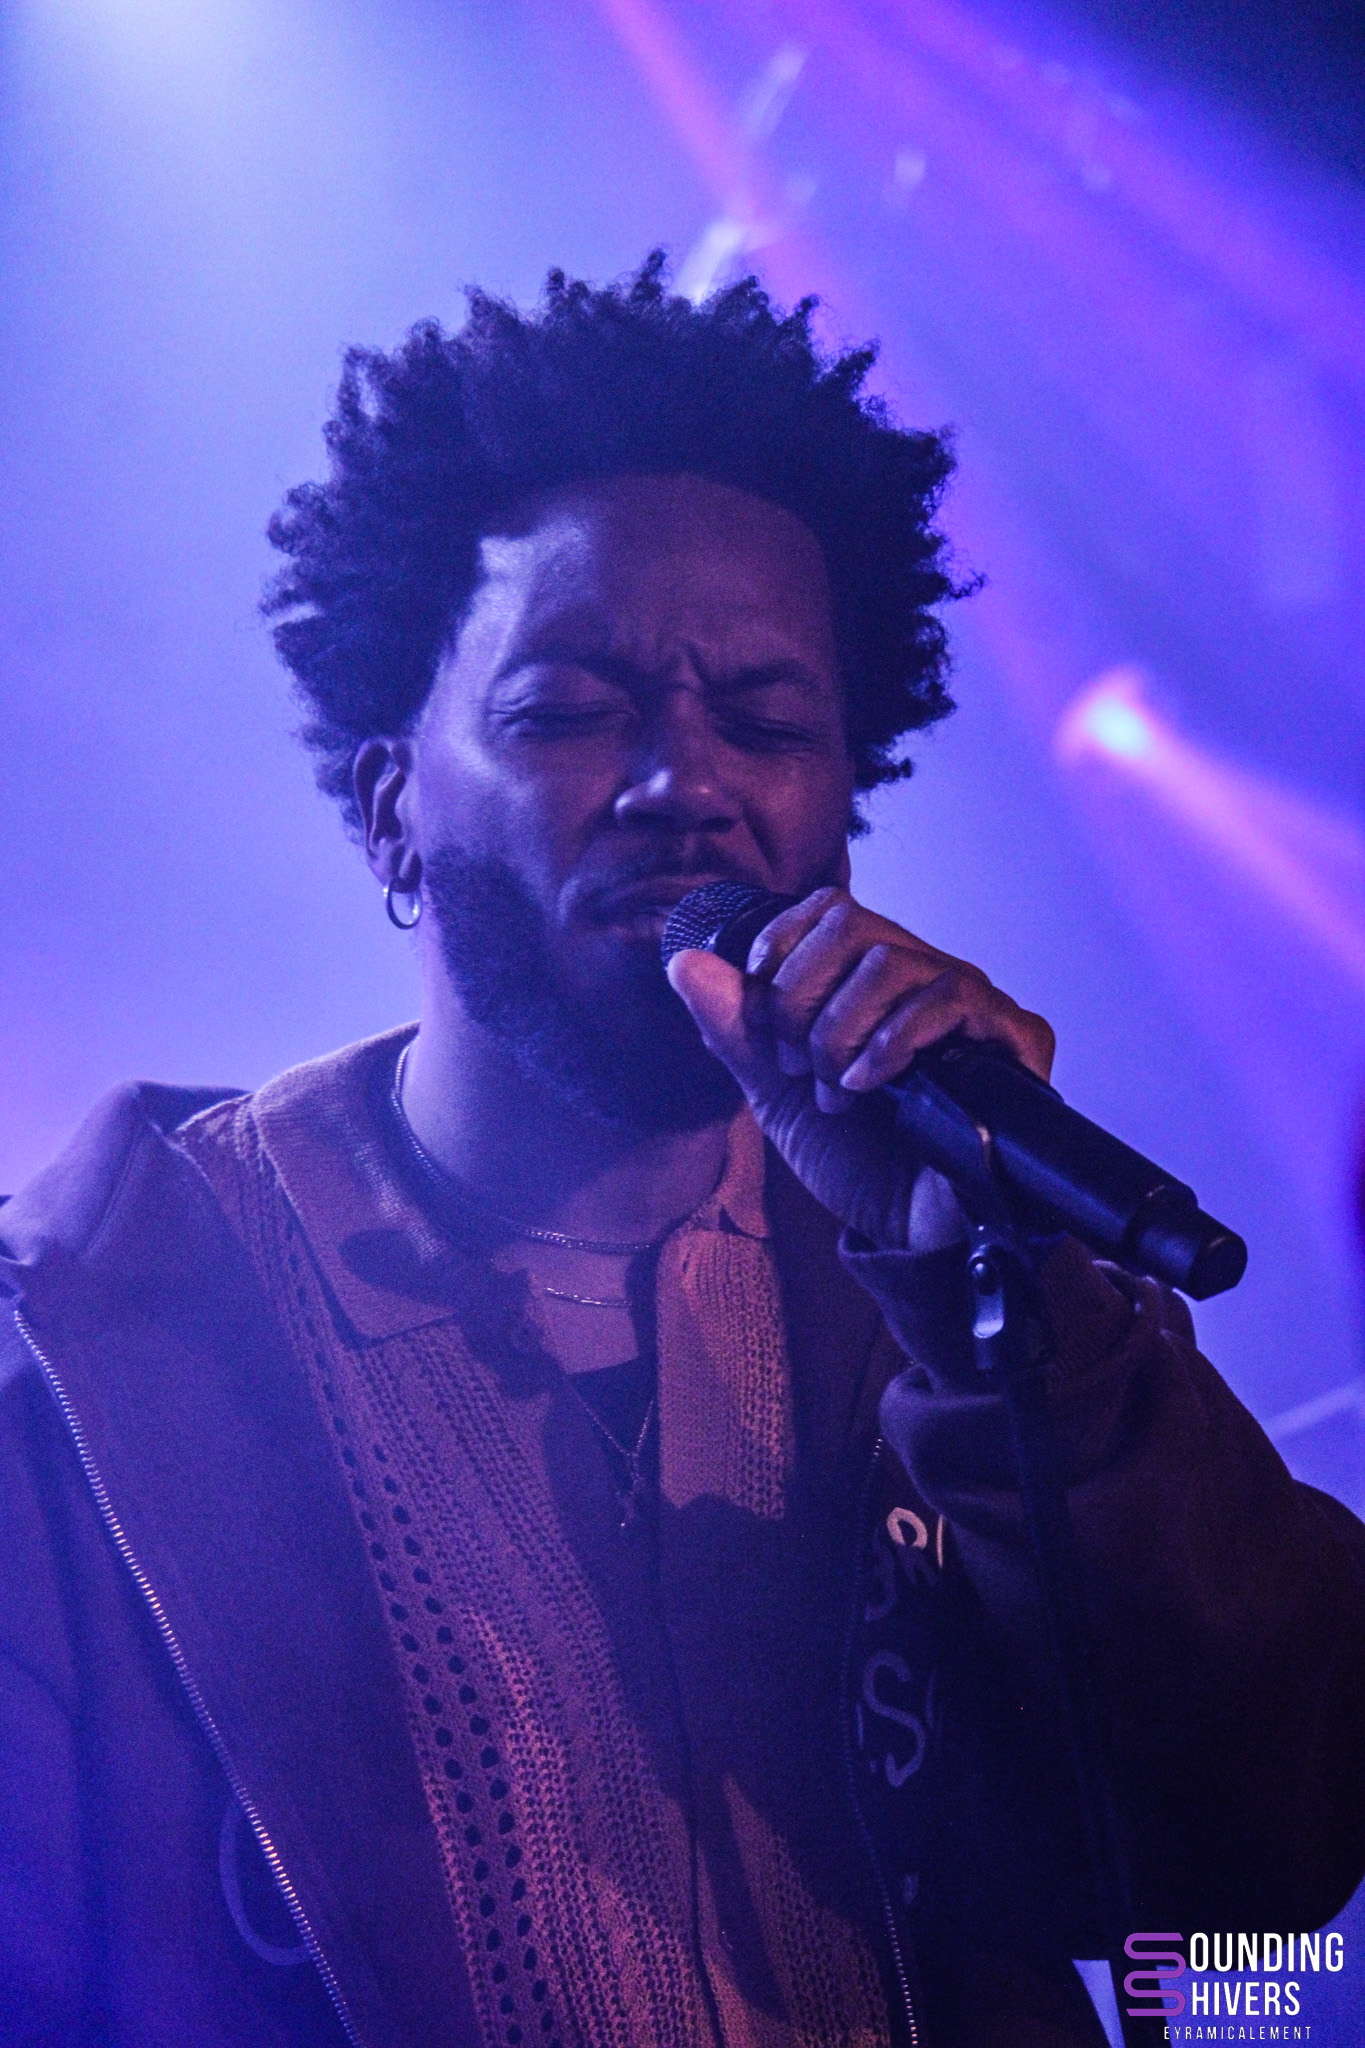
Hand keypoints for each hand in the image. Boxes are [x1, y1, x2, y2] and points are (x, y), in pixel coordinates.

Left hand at [666, 886, 1054, 1249]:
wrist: (909, 1232)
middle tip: (797, 1064)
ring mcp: (973, 1005)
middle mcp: (926, 979)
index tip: (760, 1008)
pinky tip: (870, 1085)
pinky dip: (892, 1040)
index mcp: (873, 980)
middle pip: (851, 925)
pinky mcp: (1013, 1038)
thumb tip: (682, 961)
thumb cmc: (855, 1158)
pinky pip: (951, 998)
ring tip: (837, 1091)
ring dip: (842, 1031)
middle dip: (801, 998)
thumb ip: (735, 1028)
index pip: (829, 909)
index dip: (781, 945)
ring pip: (892, 961)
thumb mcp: (776, 1090)